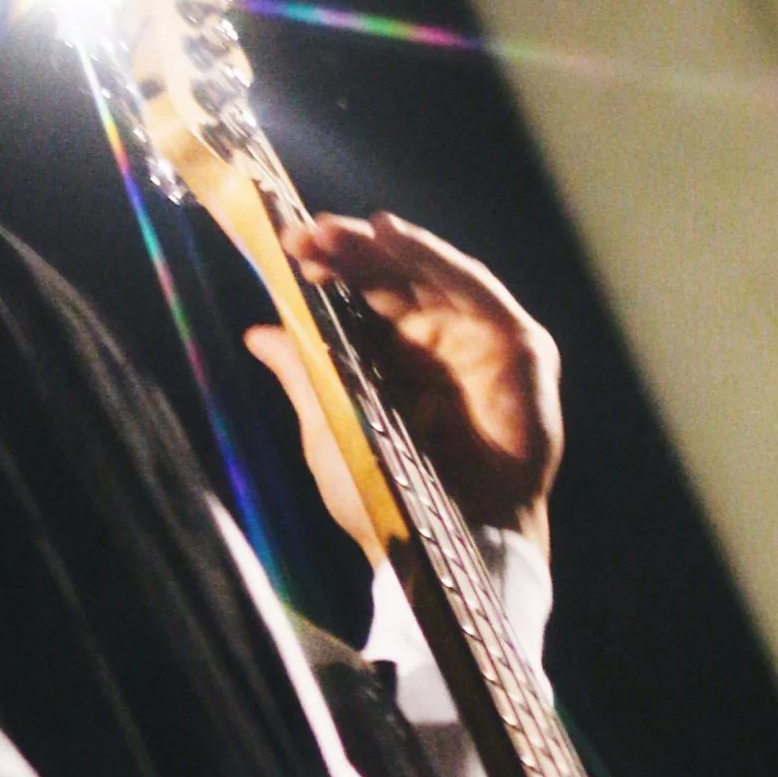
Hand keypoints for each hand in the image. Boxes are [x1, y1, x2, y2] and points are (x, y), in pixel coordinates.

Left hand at [245, 211, 563, 564]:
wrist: (445, 546)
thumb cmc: (388, 502)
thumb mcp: (332, 430)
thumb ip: (304, 376)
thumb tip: (259, 332)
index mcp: (392, 361)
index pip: (361, 298)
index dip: (328, 269)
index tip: (287, 249)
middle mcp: (437, 344)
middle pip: (393, 277)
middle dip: (347, 249)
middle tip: (304, 234)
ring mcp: (478, 341)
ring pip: (430, 273)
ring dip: (382, 245)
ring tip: (333, 229)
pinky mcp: (518, 346)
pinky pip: (476, 288)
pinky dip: (437, 257)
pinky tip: (395, 235)